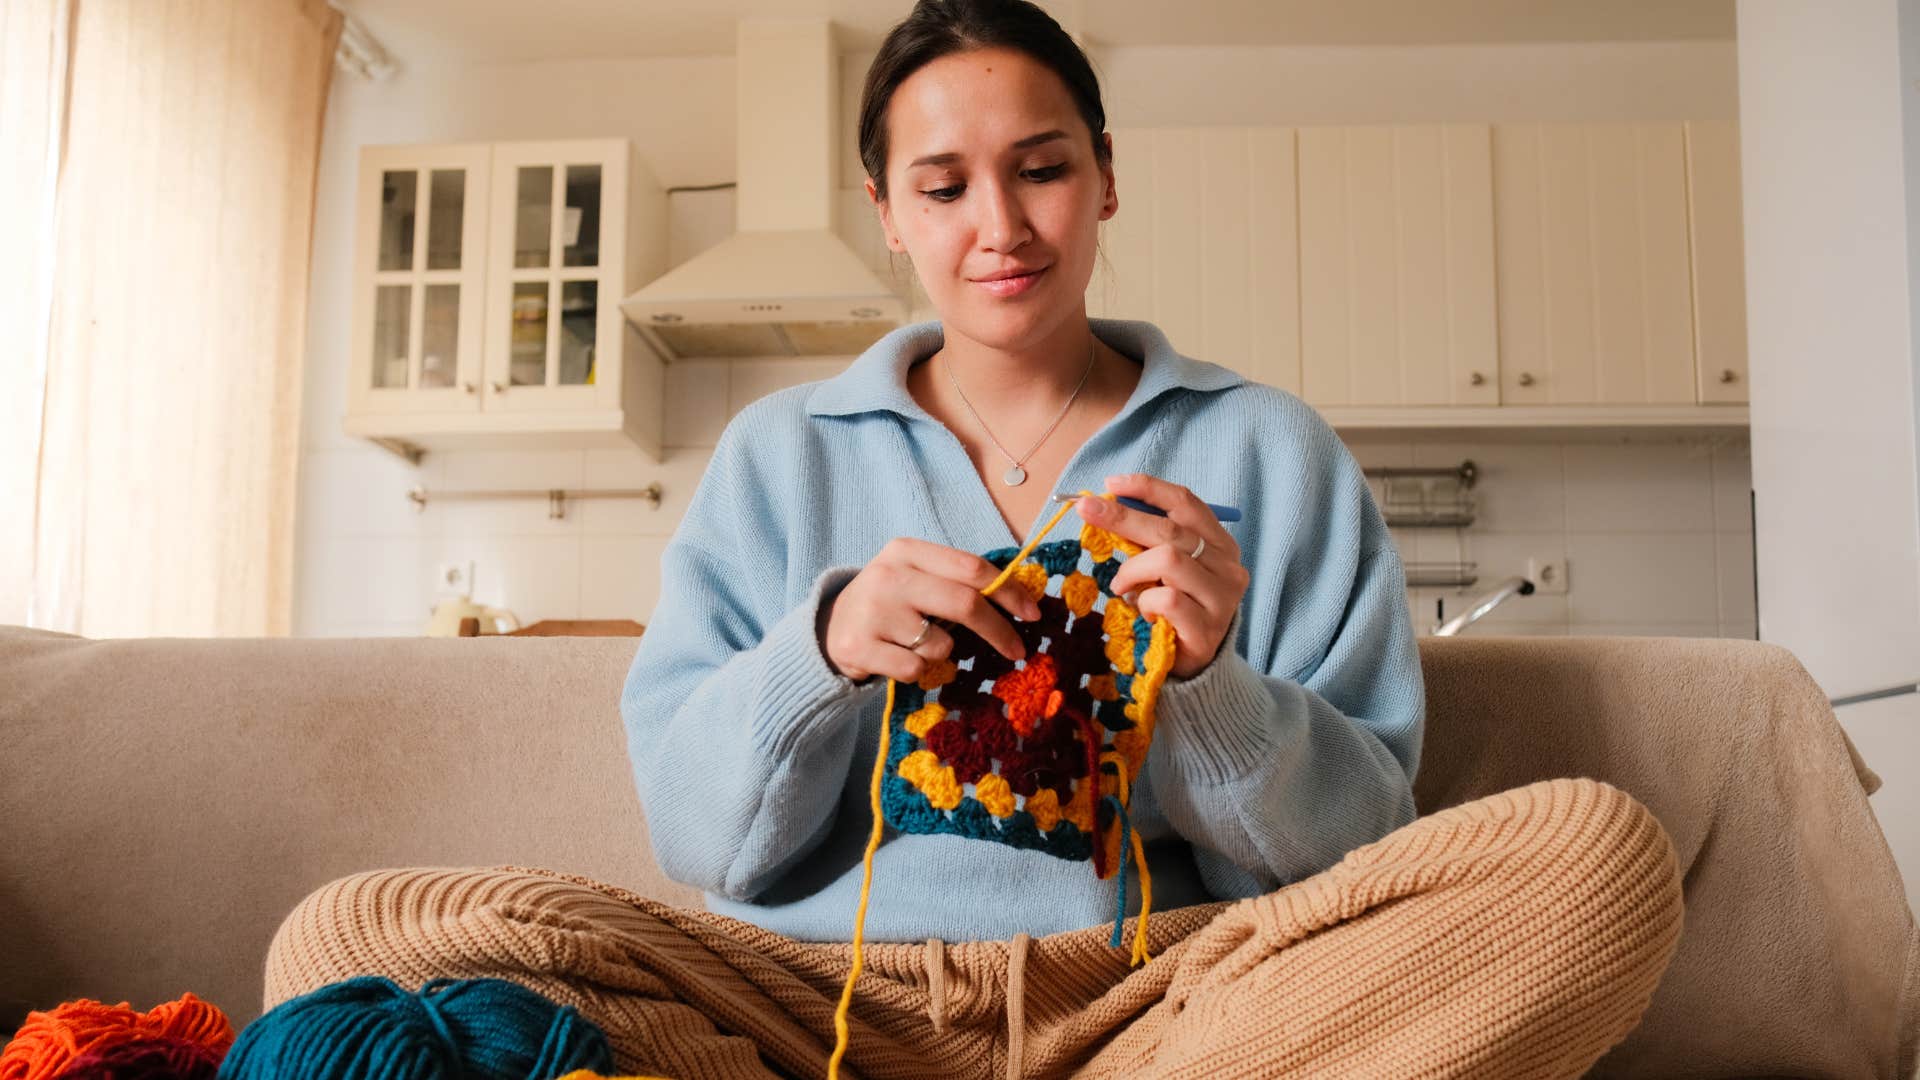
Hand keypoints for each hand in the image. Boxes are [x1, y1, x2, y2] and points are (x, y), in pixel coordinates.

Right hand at [819, 537, 1042, 684]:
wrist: (830, 628)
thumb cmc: (890, 603)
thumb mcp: (917, 577)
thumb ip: (958, 581)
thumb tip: (1020, 601)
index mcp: (907, 550)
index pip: (971, 567)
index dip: (1009, 591)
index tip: (1033, 613)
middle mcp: (889, 575)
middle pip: (964, 604)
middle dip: (999, 630)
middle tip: (1018, 650)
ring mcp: (872, 611)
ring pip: (940, 644)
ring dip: (942, 653)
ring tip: (915, 643)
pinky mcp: (859, 646)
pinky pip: (915, 669)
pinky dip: (916, 671)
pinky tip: (894, 657)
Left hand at [1080, 473, 1248, 679]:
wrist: (1194, 666)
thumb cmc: (1175, 610)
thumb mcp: (1165, 569)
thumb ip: (1150, 540)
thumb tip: (1105, 505)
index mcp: (1220, 544)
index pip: (1186, 504)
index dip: (1148, 489)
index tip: (1111, 484)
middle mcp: (1228, 567)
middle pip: (1170, 530)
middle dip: (1122, 517)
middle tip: (1086, 510)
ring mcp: (1222, 598)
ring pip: (1169, 560)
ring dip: (1133, 570)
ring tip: (1121, 587)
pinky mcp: (1208, 628)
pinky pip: (1166, 599)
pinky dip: (1145, 601)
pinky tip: (1144, 612)